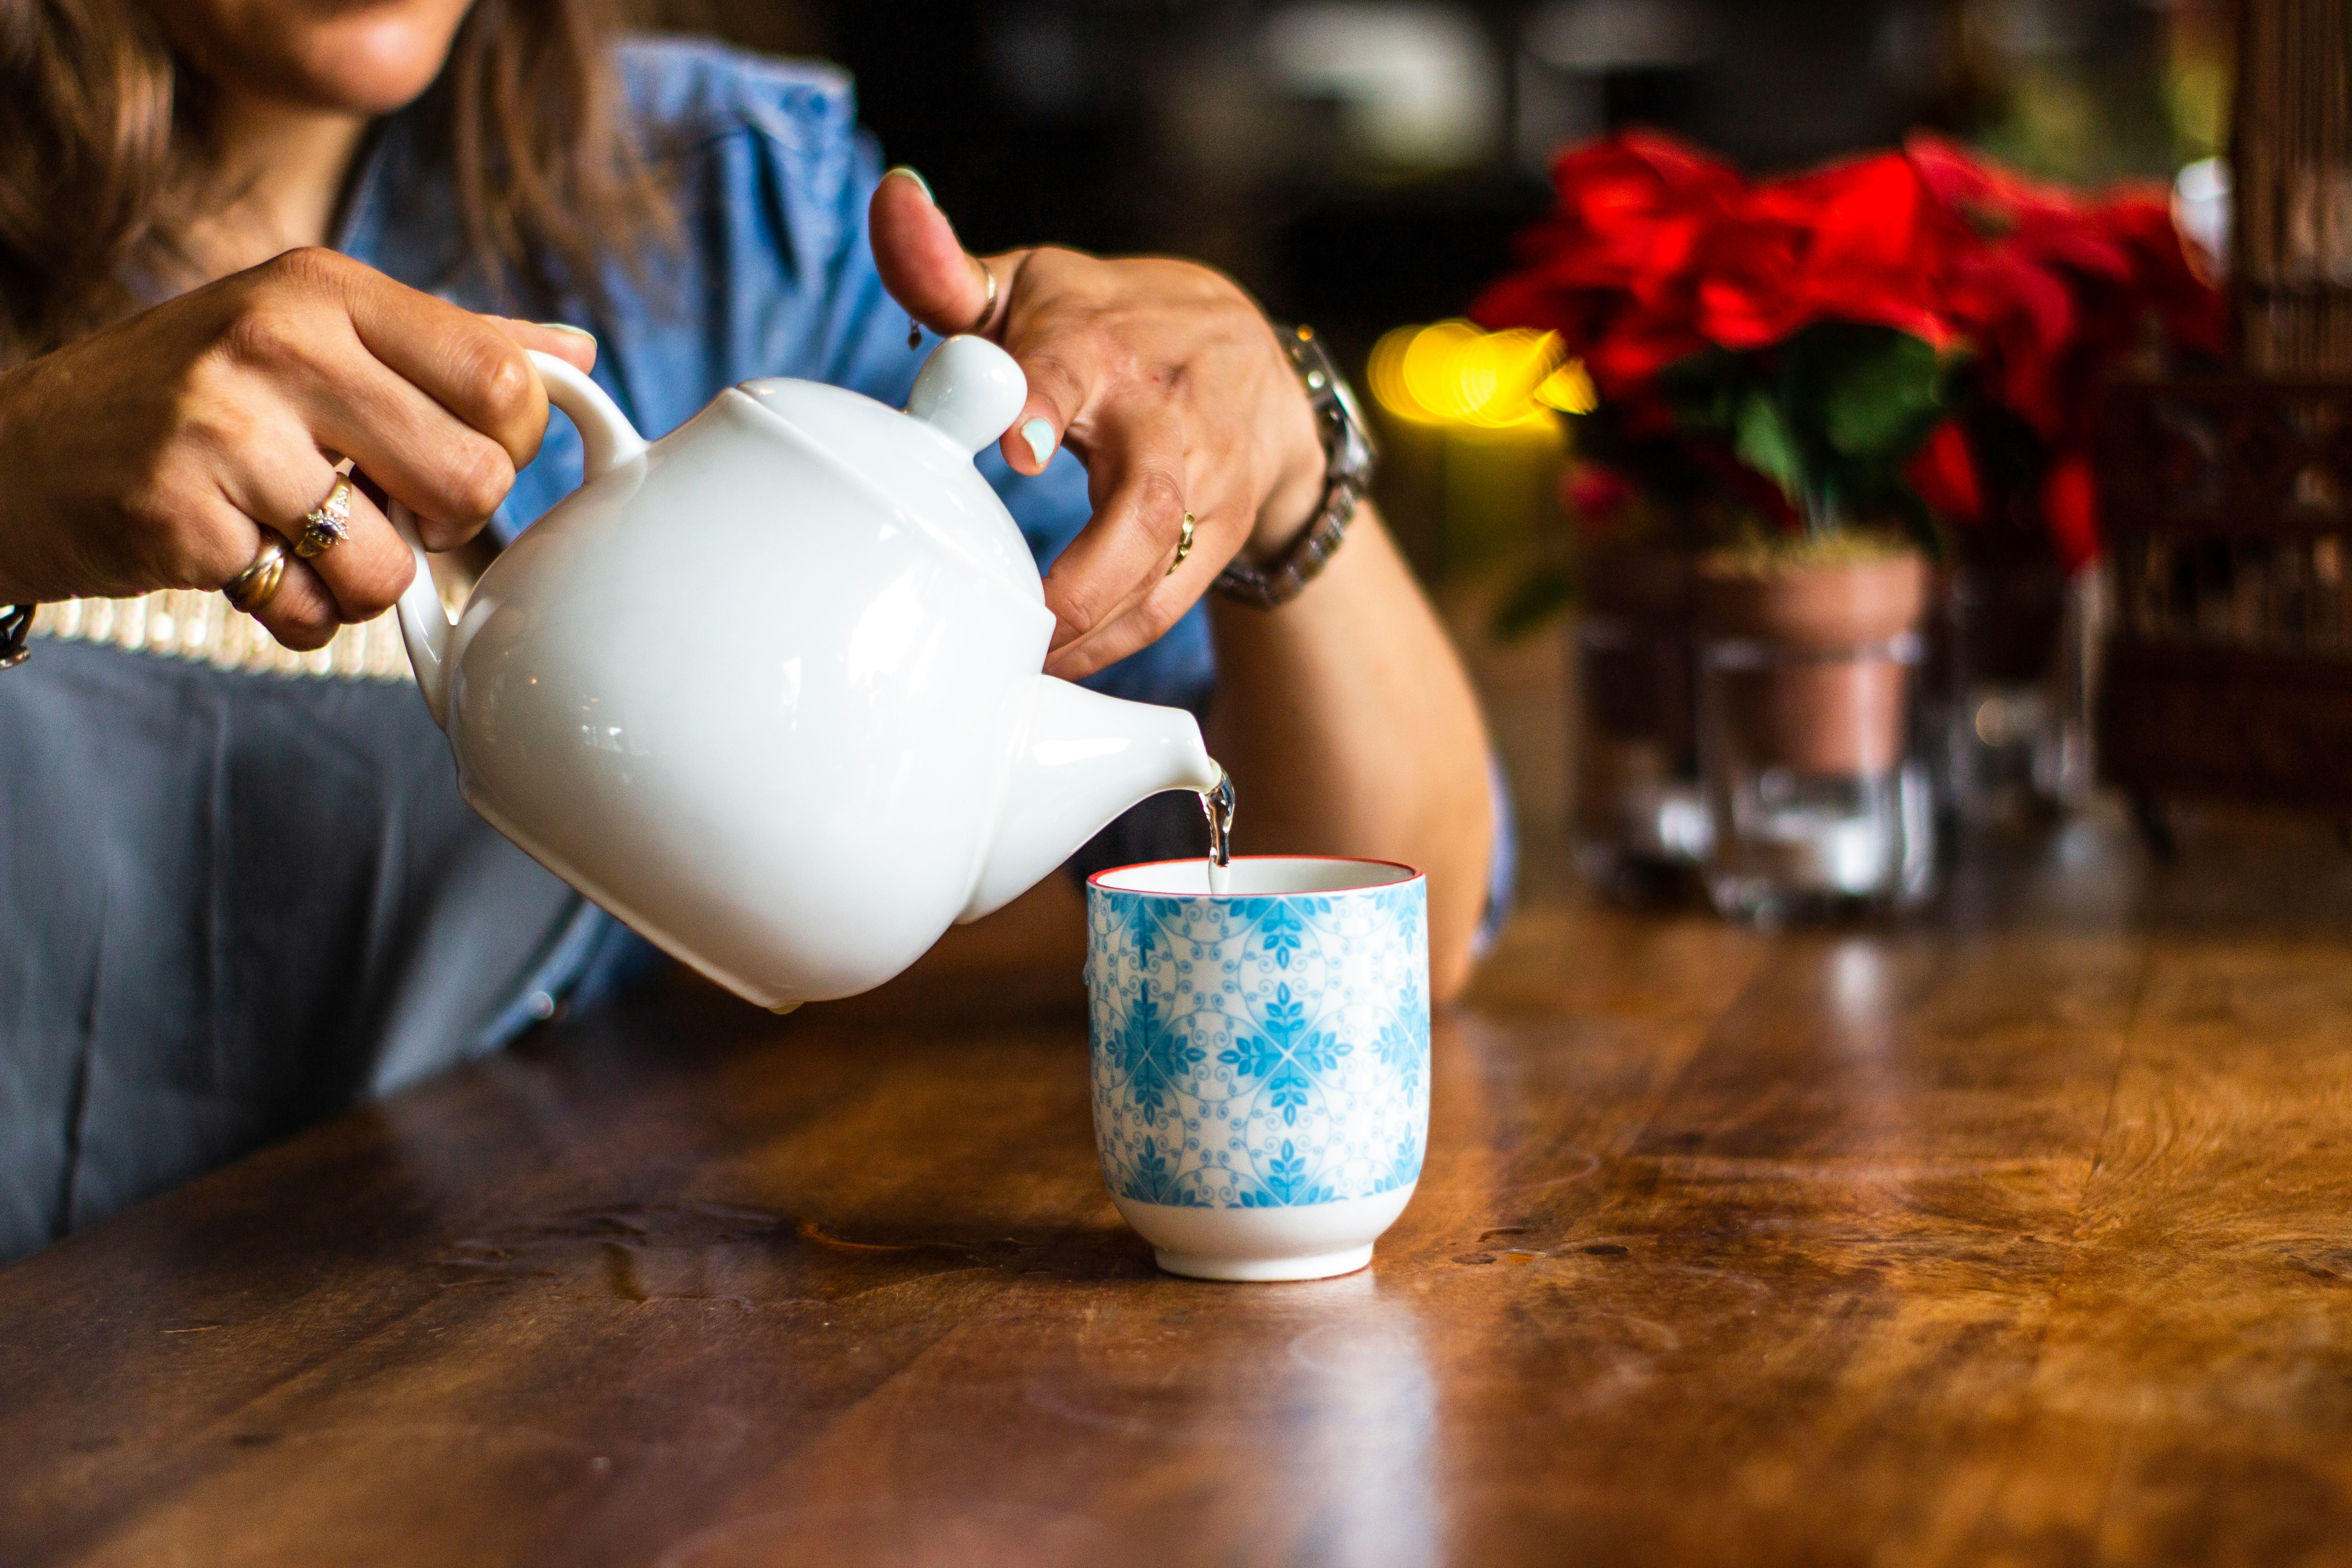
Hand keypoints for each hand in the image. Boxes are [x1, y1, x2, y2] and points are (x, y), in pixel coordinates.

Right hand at [0, 247, 595, 650]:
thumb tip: (574, 355)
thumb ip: (451, 347)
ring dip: (361, 583)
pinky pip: (310, 611)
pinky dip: (295, 614)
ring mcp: (220, 429)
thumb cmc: (194, 398)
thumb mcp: (315, 335)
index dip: (506, 447)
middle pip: (472, 480)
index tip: (458, 457)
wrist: (16, 452)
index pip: (506, 384)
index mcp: (326, 288)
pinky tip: (247, 565)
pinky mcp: (179, 517)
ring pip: (393, 566)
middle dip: (443, 524)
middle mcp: (276, 341)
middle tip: (383, 509)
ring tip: (301, 539)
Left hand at [870, 170, 1327, 678]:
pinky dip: (1112, 647)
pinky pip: (1170, 606)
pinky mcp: (1224, 536)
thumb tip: (893, 202)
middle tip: (1017, 625)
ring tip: (1017, 671)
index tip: (1018, 446)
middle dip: (1082, 577)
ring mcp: (1206, 484)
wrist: (1254, 364)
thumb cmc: (1108, 326)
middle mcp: (1164, 415)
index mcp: (1100, 345)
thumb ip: (947, 268)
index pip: (1073, 365)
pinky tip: (1054, 672)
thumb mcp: (1031, 287)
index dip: (1043, 401)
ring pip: (1161, 572)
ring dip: (1089, 634)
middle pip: (1142, 504)